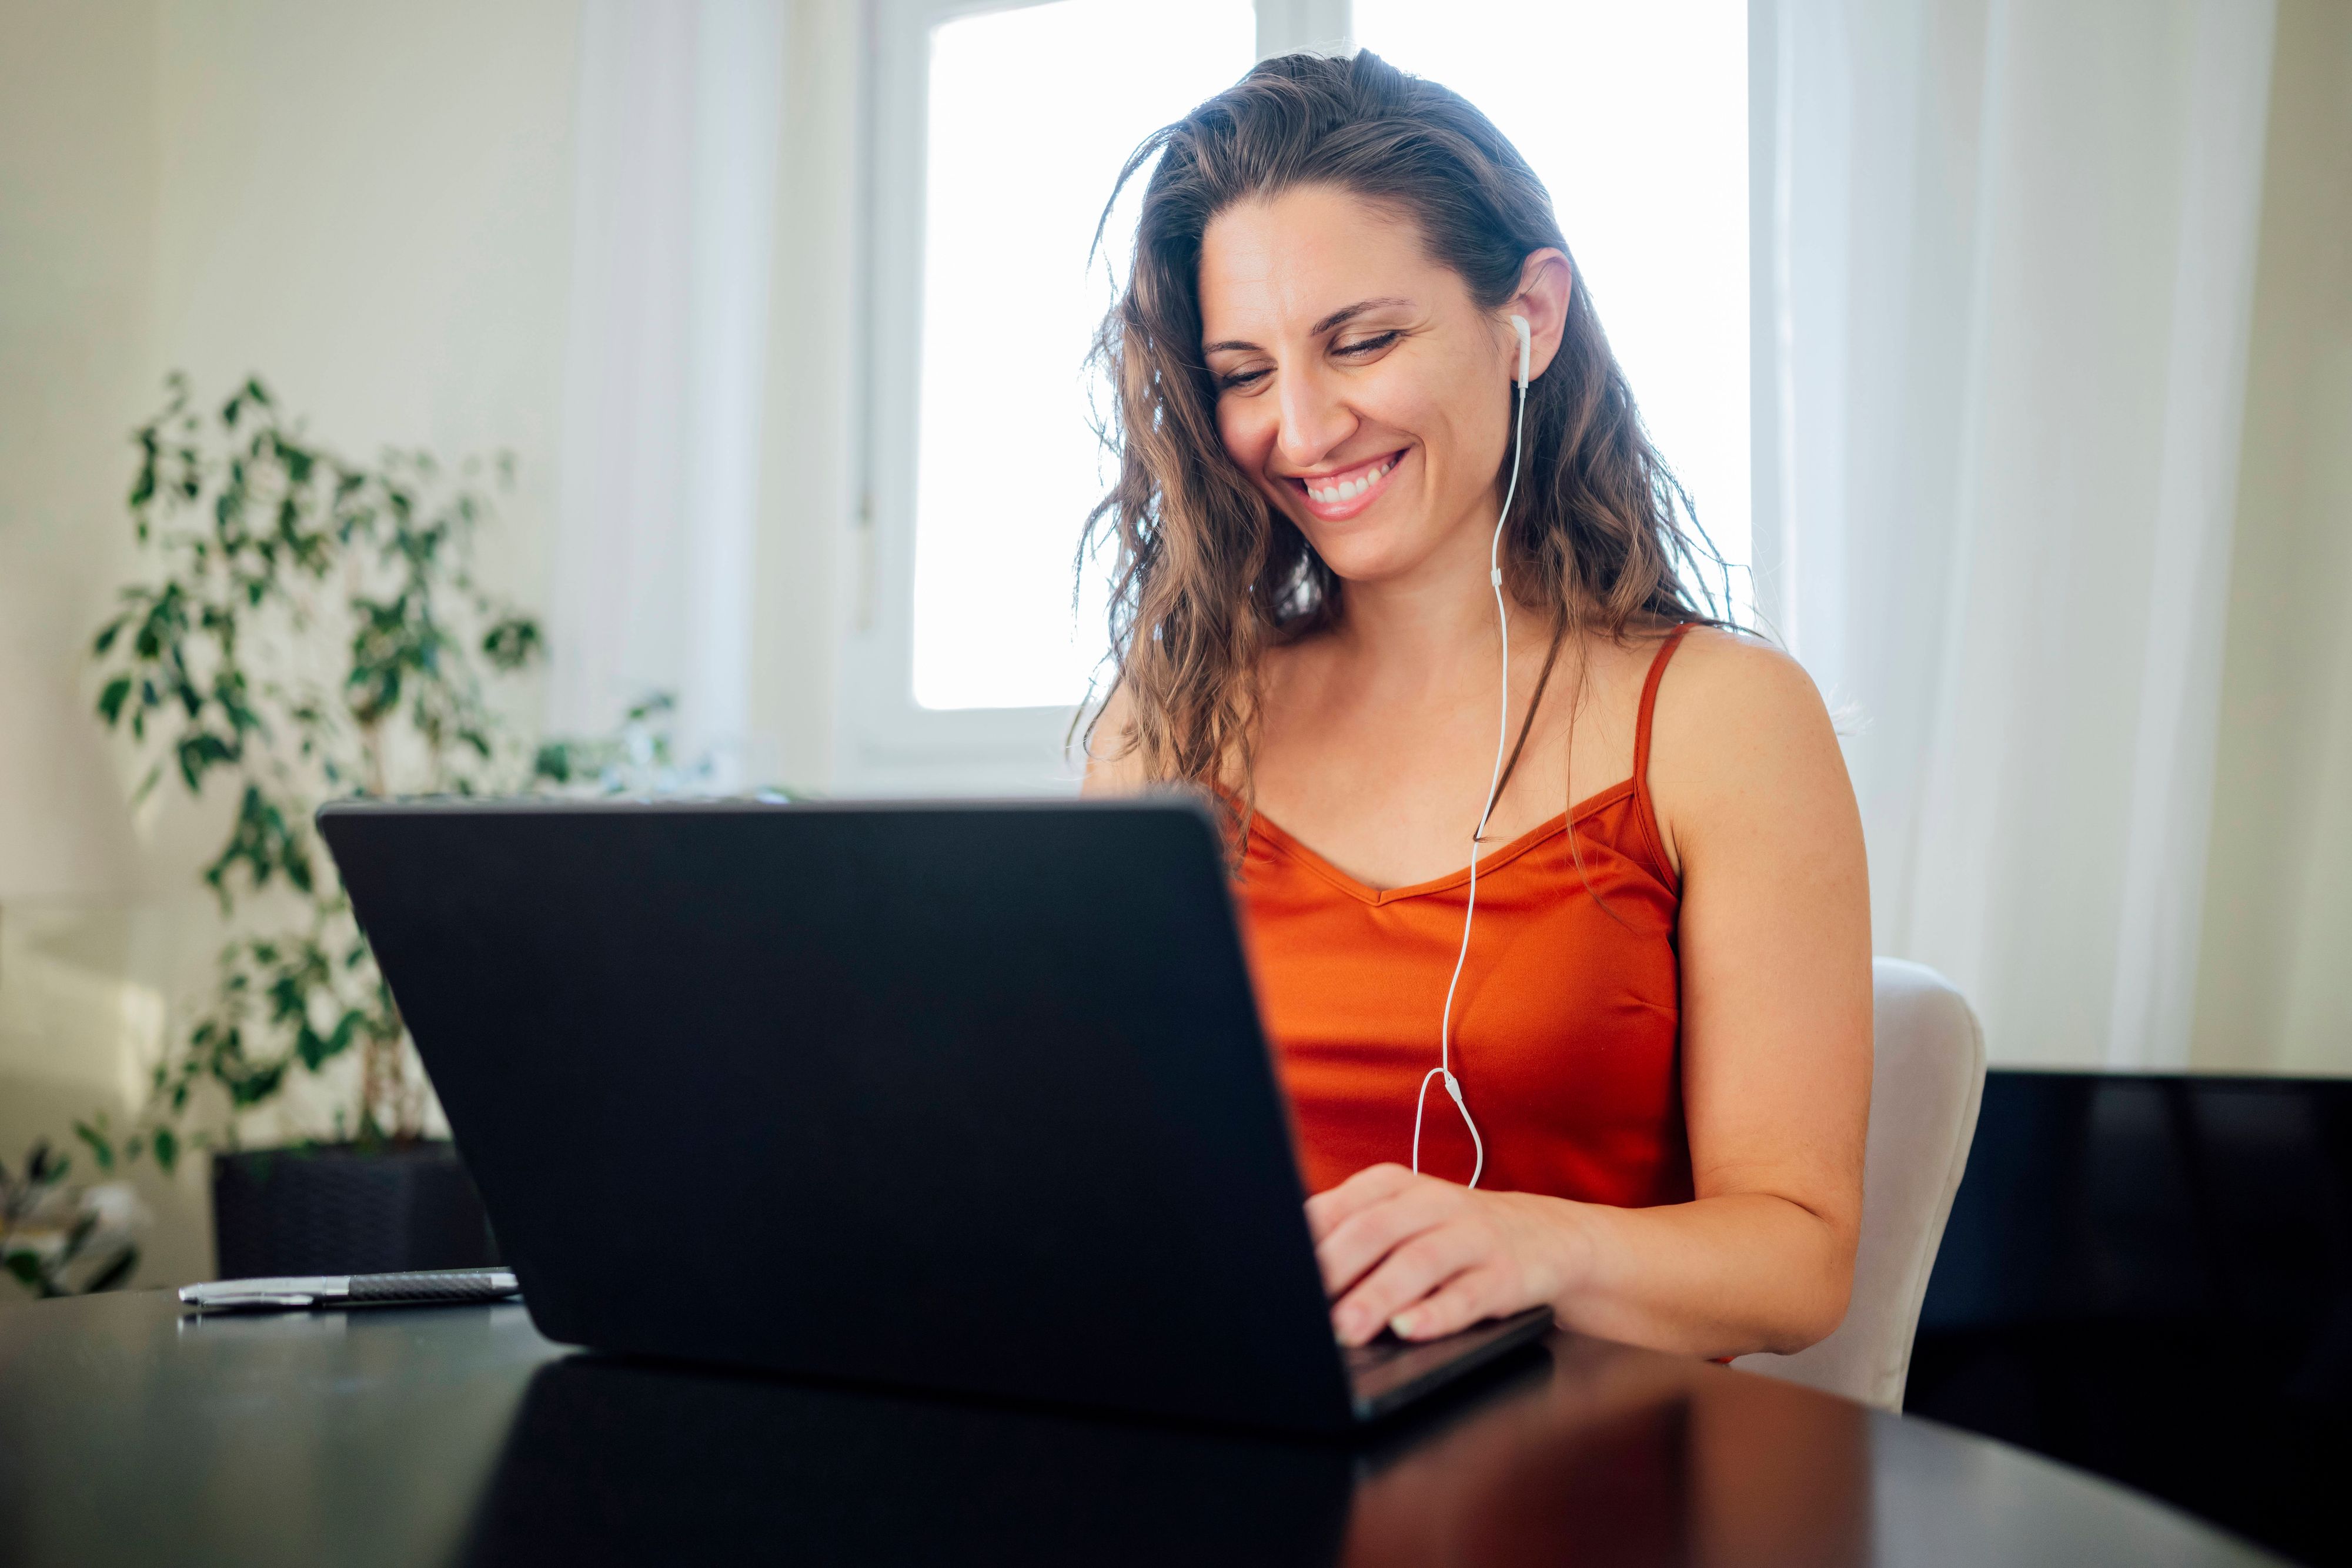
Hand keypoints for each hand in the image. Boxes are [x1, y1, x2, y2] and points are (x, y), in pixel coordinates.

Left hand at [1305, 1163, 1583, 1345]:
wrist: (1548, 1236)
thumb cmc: (1453, 1233)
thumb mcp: (1403, 1218)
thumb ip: (1352, 1234)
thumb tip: (1290, 1270)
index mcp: (1396, 1185)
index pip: (1342, 1205)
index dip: (1309, 1240)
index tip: (1279, 1271)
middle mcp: (1434, 1202)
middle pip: (1376, 1230)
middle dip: (1337, 1270)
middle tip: (1305, 1308)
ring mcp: (1473, 1236)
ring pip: (1420, 1261)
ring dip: (1379, 1296)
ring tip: (1349, 1328)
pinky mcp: (1505, 1274)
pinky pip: (1468, 1294)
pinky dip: (1436, 1313)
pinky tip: (1410, 1329)